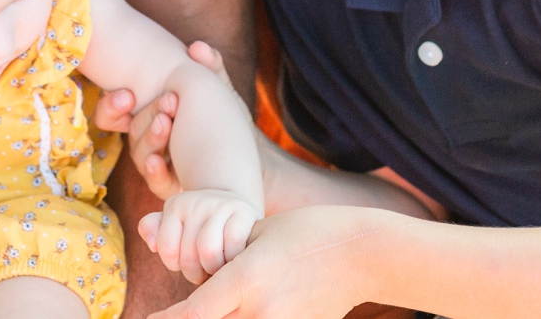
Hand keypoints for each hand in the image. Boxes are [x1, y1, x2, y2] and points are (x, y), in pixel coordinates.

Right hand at [92, 41, 234, 201]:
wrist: (245, 156)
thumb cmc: (225, 119)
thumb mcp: (217, 90)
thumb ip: (210, 67)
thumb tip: (197, 47)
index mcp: (149, 116)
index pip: (113, 114)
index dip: (112, 107)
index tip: (126, 95)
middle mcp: (147, 140)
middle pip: (130, 131)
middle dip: (146, 116)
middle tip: (167, 102)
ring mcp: (157, 164)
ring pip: (139, 155)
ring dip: (151, 138)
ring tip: (167, 123)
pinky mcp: (169, 186)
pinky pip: (155, 181)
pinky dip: (154, 170)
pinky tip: (158, 160)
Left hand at [138, 188, 261, 285]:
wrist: (234, 206)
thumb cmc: (199, 225)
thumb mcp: (173, 224)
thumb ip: (153, 230)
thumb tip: (152, 243)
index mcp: (175, 205)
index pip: (167, 251)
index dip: (177, 265)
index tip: (187, 262)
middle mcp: (195, 201)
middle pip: (189, 257)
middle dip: (196, 273)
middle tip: (204, 270)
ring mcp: (220, 204)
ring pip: (209, 253)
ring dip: (214, 270)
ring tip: (217, 268)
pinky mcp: (244, 212)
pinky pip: (233, 248)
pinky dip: (233, 260)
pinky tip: (233, 258)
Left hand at [151, 207, 388, 318]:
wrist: (363, 253)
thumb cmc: (308, 231)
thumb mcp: (259, 234)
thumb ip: (226, 257)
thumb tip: (200, 273)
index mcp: (245, 279)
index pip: (193, 312)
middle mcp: (259, 310)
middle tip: (177, 314)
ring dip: (220, 318)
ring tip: (219, 301)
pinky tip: (242, 308)